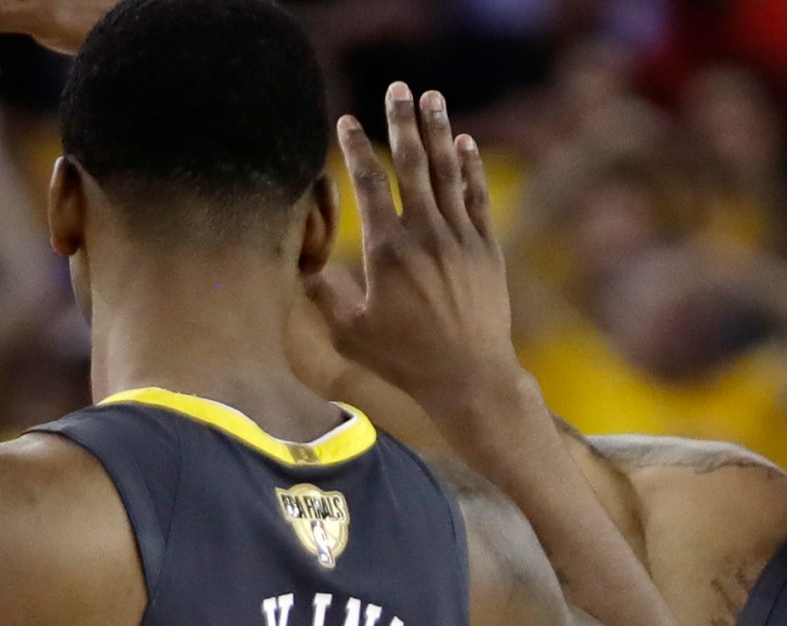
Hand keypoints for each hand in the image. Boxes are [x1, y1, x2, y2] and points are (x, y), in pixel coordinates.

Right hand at [309, 84, 516, 414]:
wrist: (470, 377)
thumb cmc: (403, 360)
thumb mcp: (349, 333)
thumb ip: (323, 294)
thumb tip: (299, 264)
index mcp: (387, 250)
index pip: (368, 184)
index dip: (356, 149)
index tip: (346, 120)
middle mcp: (425, 235)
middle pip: (412, 163)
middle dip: (402, 121)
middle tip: (397, 88)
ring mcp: (461, 238)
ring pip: (447, 172)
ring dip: (438, 131)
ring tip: (431, 97)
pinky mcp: (488, 249)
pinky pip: (477, 197)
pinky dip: (470, 167)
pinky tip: (465, 143)